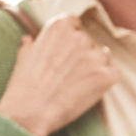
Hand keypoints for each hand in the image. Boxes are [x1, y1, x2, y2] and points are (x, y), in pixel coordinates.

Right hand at [0, 16, 117, 135]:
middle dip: (81, 53)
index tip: (65, 50)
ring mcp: (95, 55)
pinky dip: (105, 80)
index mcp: (59, 26)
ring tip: (77, 82)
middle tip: (68, 72)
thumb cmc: (23, 86)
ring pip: (102, 55)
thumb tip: (30, 39)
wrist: (29, 113)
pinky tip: (88, 90)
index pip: (74, 22)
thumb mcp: (23, 57)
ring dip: (94, 65)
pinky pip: (113, 72)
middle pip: (88, 40)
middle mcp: (80, 36)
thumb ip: (32, 43)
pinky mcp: (107, 75)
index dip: (69, 37)